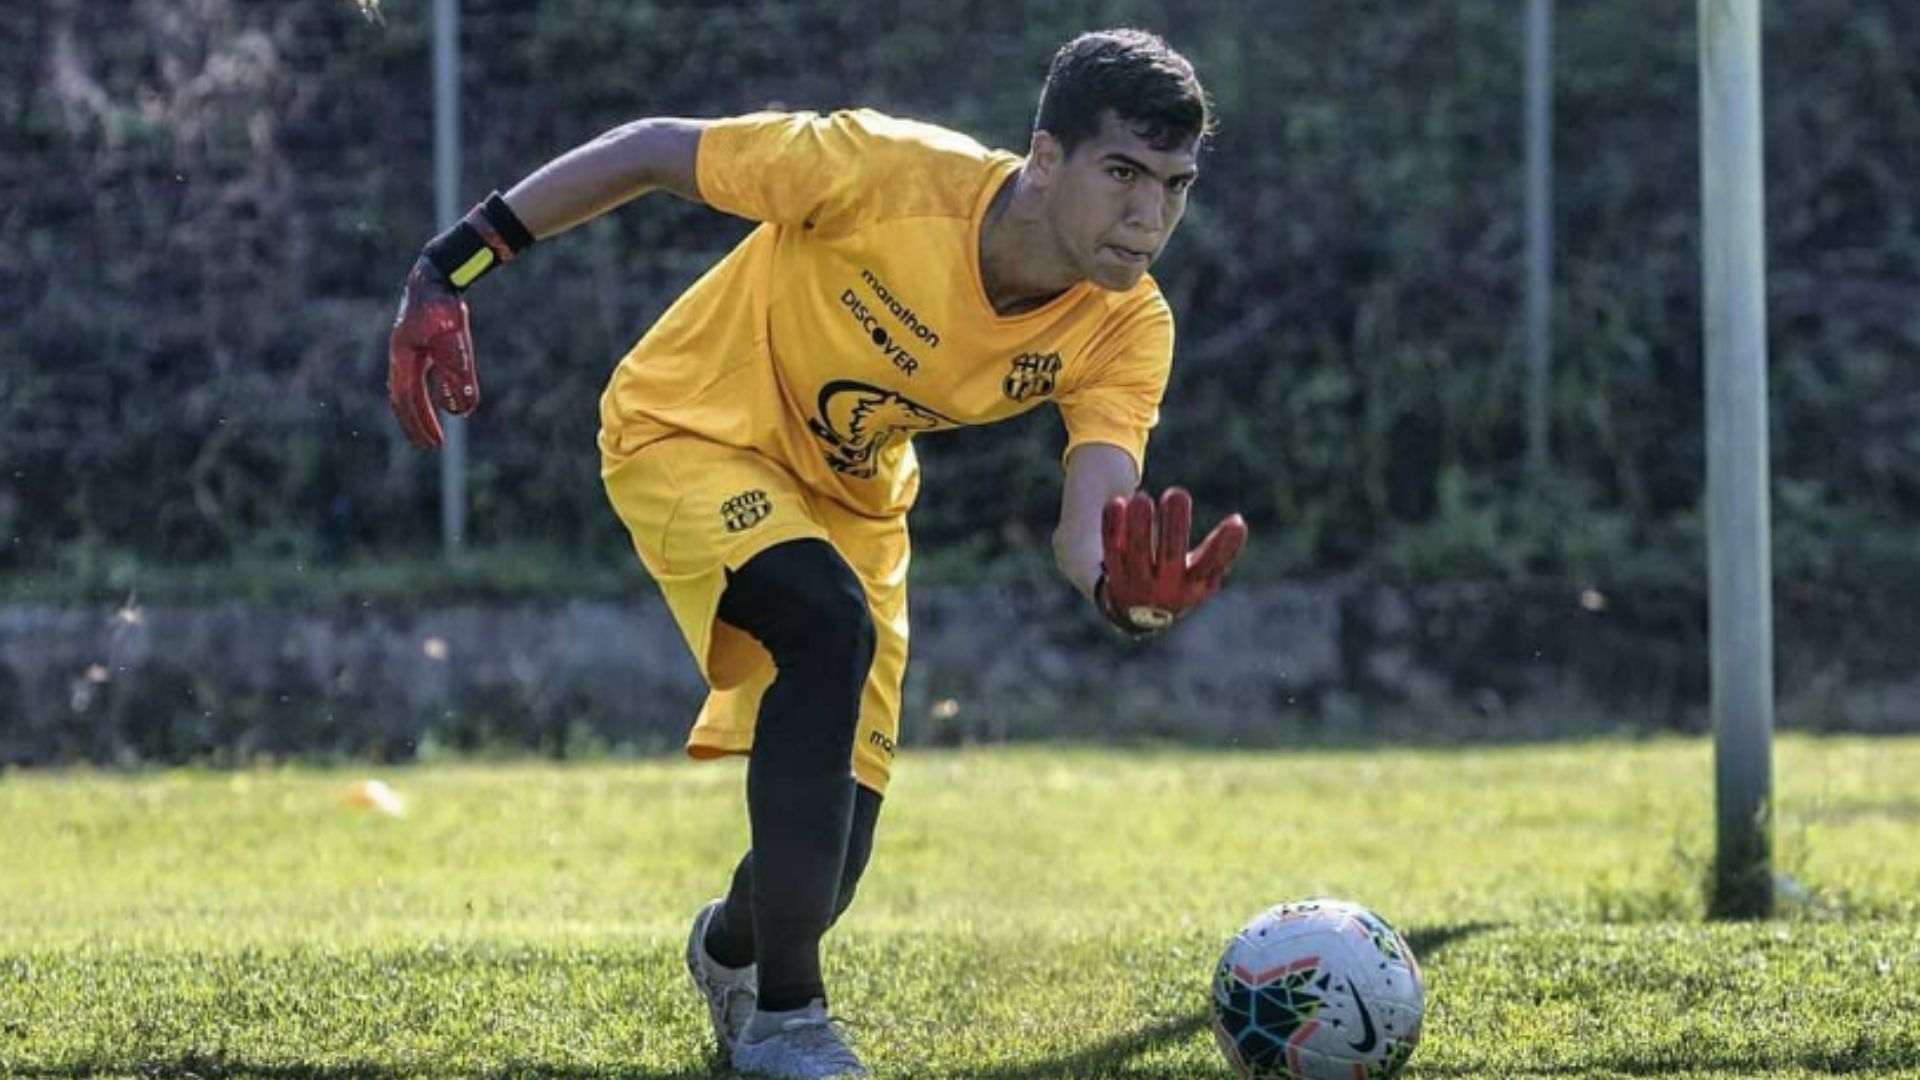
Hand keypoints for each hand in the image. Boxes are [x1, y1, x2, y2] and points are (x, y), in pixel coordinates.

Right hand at [387, 259, 478, 448]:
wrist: (437, 275)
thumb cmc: (444, 305)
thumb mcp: (455, 340)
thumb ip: (458, 373)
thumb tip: (462, 410)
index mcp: (402, 356)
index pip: (408, 399)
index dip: (420, 423)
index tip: (434, 444)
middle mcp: (401, 356)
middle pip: (403, 399)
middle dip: (415, 424)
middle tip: (430, 447)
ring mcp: (408, 351)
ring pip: (407, 390)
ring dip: (418, 412)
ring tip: (431, 431)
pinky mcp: (420, 346)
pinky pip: (417, 378)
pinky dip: (424, 395)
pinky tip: (440, 401)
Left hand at [1096, 487, 1246, 635]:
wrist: (1135, 616)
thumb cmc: (1178, 583)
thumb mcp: (1201, 576)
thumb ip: (1219, 551)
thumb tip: (1239, 522)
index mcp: (1193, 586)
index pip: (1211, 565)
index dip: (1225, 545)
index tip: (1237, 521)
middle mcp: (1166, 588)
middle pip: (1171, 554)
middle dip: (1175, 523)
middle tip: (1177, 494)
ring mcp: (1137, 584)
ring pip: (1137, 551)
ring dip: (1140, 524)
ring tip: (1142, 498)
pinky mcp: (1113, 576)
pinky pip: (1111, 549)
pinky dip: (1113, 526)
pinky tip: (1116, 503)